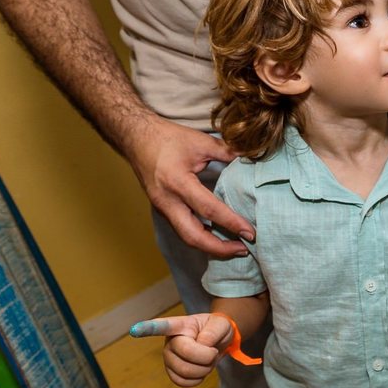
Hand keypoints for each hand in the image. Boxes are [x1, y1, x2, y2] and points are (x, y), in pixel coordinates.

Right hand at [124, 115, 252, 257]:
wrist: (136, 138)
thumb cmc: (167, 138)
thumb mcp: (200, 141)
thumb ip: (227, 152)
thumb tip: (251, 159)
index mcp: (177, 183)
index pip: (209, 210)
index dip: (231, 223)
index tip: (250, 232)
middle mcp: (167, 201)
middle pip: (193, 237)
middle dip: (219, 249)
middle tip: (243, 249)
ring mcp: (163, 208)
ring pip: (186, 237)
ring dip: (210, 246)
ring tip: (234, 247)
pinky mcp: (163, 210)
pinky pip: (182, 230)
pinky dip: (201, 238)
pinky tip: (217, 236)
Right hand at [129, 314, 233, 386]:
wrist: (217, 344)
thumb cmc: (217, 330)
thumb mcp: (221, 325)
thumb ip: (213, 332)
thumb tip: (201, 345)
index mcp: (179, 326)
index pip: (162, 326)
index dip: (148, 328)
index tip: (134, 330)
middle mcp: (169, 341)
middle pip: (186, 353)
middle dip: (207, 355)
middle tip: (213, 350)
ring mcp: (169, 358)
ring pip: (185, 371)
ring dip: (205, 368)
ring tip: (208, 359)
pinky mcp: (172, 372)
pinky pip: (183, 382)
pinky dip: (198, 379)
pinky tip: (201, 369)